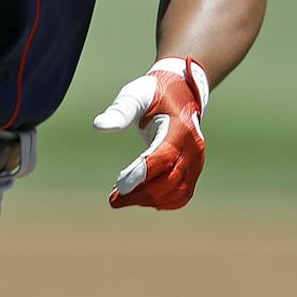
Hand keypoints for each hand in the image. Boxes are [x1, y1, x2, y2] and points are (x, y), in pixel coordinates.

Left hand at [92, 57, 208, 209]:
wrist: (181, 94)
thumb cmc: (154, 95)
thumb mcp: (136, 96)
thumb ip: (120, 111)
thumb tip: (99, 126)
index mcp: (181, 128)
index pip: (164, 156)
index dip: (142, 173)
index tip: (118, 185)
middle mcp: (194, 147)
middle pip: (171, 181)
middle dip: (141, 193)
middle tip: (114, 199)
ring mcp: (197, 161)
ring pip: (178, 192)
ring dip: (150, 200)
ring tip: (123, 198)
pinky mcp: (194, 170)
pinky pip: (183, 194)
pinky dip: (163, 202)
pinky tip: (141, 198)